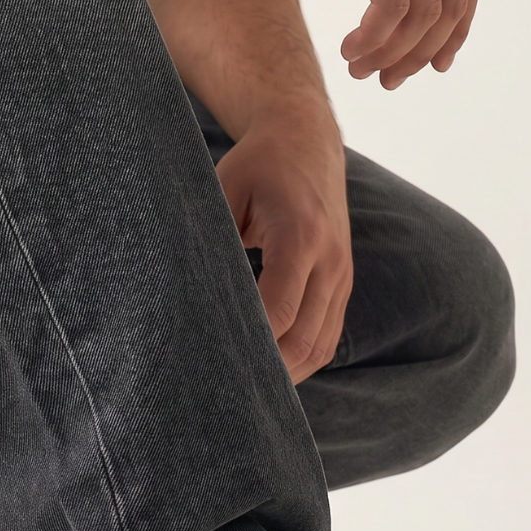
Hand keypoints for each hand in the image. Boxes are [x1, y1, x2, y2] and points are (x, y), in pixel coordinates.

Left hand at [215, 110, 352, 382]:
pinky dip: (302, 359)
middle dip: (265, 371)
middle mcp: (331, 260)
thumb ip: (213, 238)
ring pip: (319, 346)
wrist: (307, 139)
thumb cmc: (258, 164)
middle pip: (302, 339)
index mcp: (301, 235)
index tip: (213, 360)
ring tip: (246, 391)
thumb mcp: (226, 189)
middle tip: (221, 389)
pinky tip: (272, 371)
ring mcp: (343, 275)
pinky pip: (328, 336)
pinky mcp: (343, 283)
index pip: (280, 309)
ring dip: (286, 374)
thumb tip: (187, 293)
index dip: (250, 343)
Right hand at [252, 0, 483, 89]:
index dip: (454, 31)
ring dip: (393, 53)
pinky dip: (374, 39)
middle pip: (450, 7)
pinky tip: (350, 50)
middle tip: (385, 80)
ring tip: (360, 69)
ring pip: (423, 13)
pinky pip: (391, 6)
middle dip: (420, 55)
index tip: (429, 64)